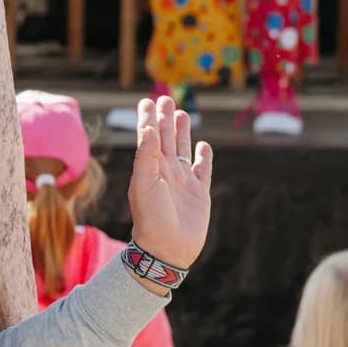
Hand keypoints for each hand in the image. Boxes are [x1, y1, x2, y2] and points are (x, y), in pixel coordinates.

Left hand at [127, 96, 213, 271]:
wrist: (167, 247)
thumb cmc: (151, 217)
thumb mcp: (144, 183)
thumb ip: (146, 155)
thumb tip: (150, 127)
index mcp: (149, 167)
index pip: (147, 136)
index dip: (147, 119)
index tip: (146, 101)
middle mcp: (165, 171)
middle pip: (165, 138)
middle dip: (165, 118)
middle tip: (165, 98)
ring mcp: (182, 181)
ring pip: (183, 150)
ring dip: (182, 132)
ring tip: (183, 114)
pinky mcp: (199, 193)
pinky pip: (202, 170)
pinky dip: (203, 157)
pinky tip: (203, 146)